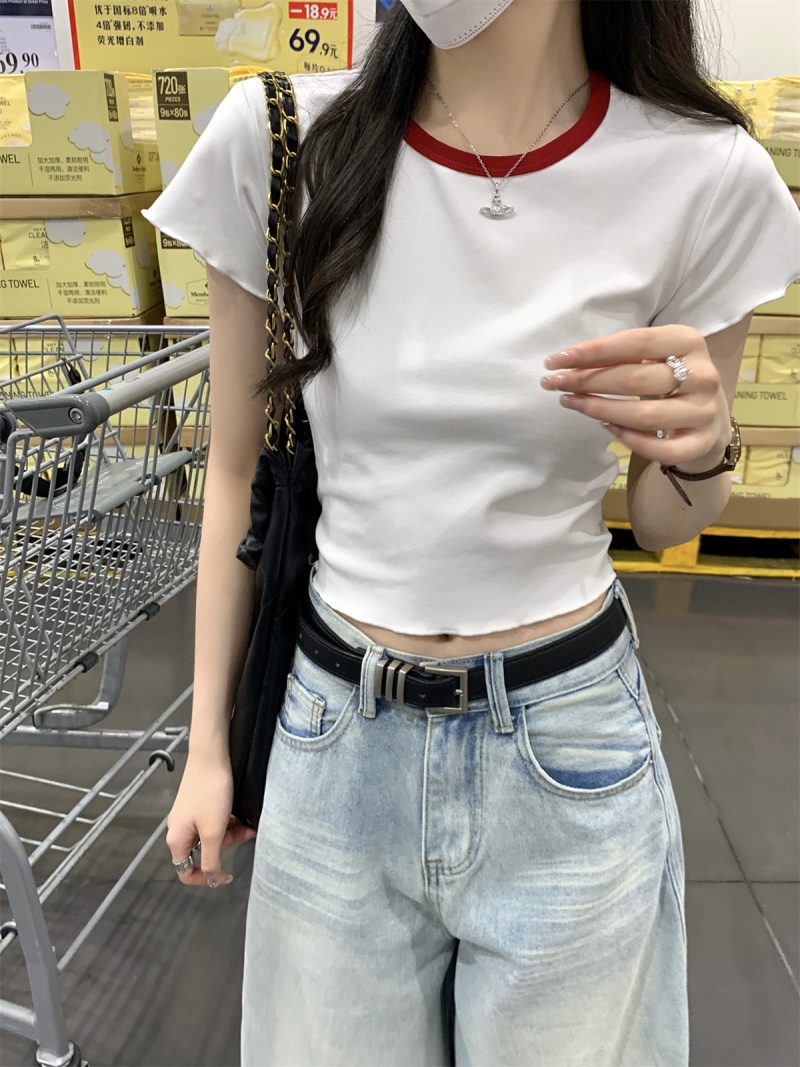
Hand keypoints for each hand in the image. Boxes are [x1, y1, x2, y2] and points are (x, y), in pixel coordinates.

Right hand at [166, 752, 256, 888]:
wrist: (211, 756)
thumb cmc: (210, 793)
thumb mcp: (213, 831)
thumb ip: (211, 860)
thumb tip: (212, 880)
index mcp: (177, 840)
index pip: (186, 873)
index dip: (206, 878)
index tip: (227, 874)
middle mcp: (180, 830)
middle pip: (203, 853)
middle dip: (225, 847)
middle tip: (243, 834)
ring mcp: (189, 816)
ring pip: (211, 837)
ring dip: (230, 833)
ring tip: (246, 823)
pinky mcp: (199, 805)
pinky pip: (213, 822)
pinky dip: (227, 822)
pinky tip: (239, 815)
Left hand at [540, 325, 730, 469]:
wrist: (709, 415)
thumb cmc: (669, 378)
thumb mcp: (652, 357)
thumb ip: (619, 357)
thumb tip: (567, 364)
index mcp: (689, 341)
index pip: (636, 342)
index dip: (594, 351)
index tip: (557, 360)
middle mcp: (702, 375)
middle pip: (636, 379)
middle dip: (588, 381)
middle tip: (554, 384)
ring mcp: (705, 411)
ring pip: (645, 416)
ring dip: (600, 410)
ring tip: (570, 403)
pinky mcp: (701, 442)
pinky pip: (662, 449)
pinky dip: (630, 440)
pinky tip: (606, 428)